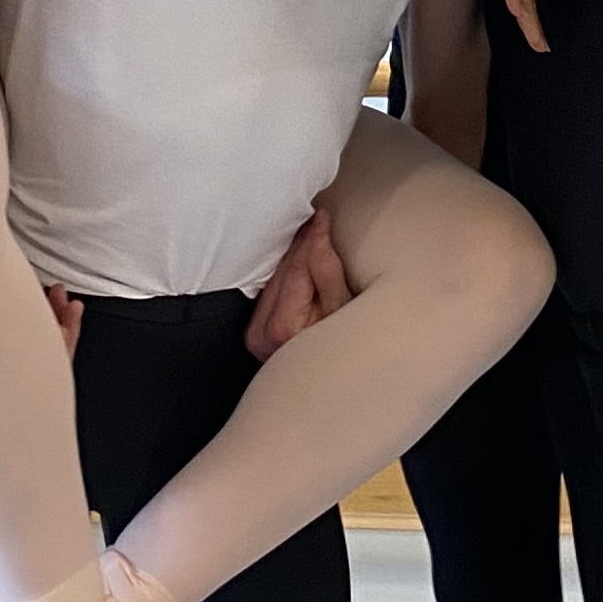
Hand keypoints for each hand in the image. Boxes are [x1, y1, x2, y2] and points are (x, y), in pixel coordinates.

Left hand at [245, 198, 349, 358]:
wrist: (333, 385)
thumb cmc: (346, 353)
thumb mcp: (343, 310)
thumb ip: (327, 271)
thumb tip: (318, 235)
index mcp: (281, 327)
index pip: (295, 267)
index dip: (312, 238)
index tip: (323, 215)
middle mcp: (261, 334)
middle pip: (282, 271)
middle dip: (302, 243)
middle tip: (317, 218)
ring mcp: (256, 337)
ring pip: (274, 279)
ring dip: (293, 256)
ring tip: (311, 232)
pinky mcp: (256, 336)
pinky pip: (271, 293)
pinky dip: (286, 275)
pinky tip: (300, 260)